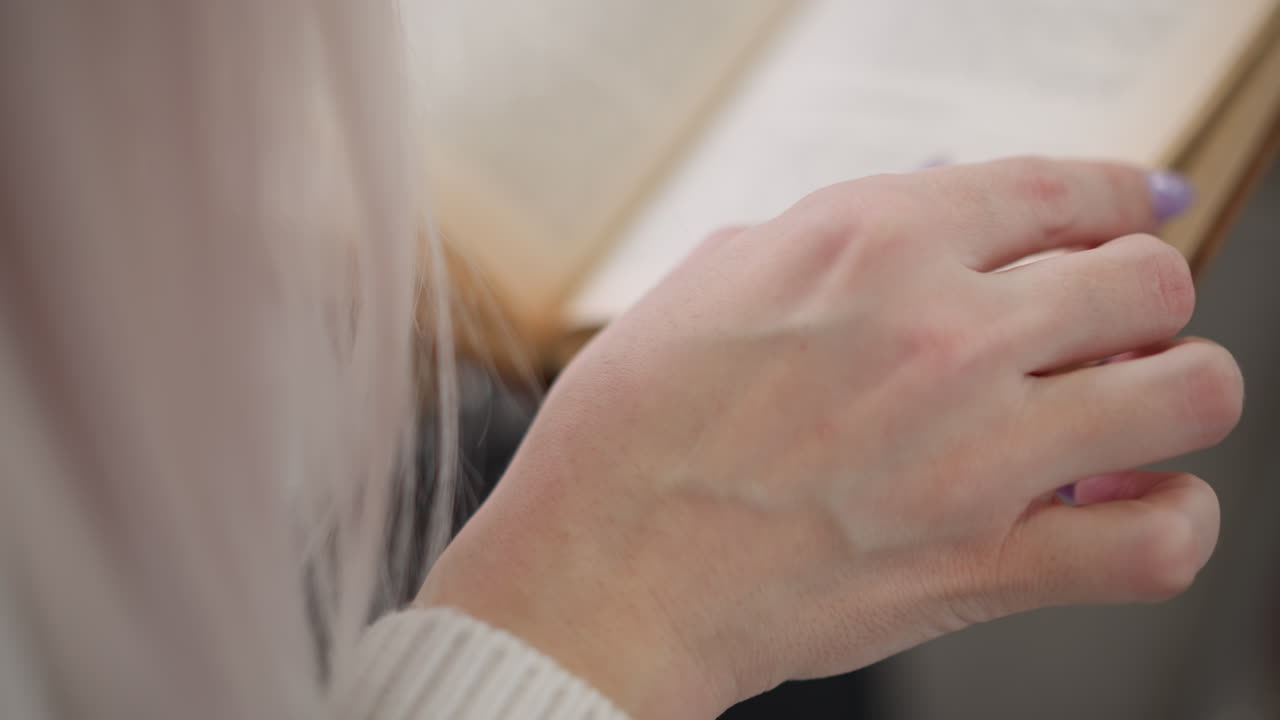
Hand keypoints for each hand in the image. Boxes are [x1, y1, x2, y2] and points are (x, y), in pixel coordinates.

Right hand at [418, 158, 1240, 718]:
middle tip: (1105, 323)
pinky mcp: (984, 566)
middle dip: (1138, 294)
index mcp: (872, 245)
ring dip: (1173, 390)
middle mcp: (944, 334)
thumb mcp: (715, 282)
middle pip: (1148, 279)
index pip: (1058, 189)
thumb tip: (925, 224)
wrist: (598, 574)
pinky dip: (1168, 523)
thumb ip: (833, 240)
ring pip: (1194, 390)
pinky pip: (1160, 541)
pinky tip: (1125, 508)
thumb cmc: (631, 432)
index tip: (1131, 209)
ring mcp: (977, 454)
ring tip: (1128, 409)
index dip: (1113, 194)